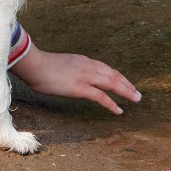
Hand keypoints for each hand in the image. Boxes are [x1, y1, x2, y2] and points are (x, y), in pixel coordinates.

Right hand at [9, 41, 141, 114]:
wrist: (33, 64)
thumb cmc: (40, 66)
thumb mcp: (59, 65)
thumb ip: (68, 70)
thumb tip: (69, 77)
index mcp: (82, 60)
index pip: (105, 68)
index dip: (116, 76)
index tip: (124, 82)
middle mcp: (87, 66)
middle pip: (113, 74)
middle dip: (126, 83)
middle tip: (137, 93)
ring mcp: (85, 76)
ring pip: (111, 82)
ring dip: (126, 91)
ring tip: (135, 99)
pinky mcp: (80, 88)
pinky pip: (101, 97)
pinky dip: (111, 103)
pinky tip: (119, 110)